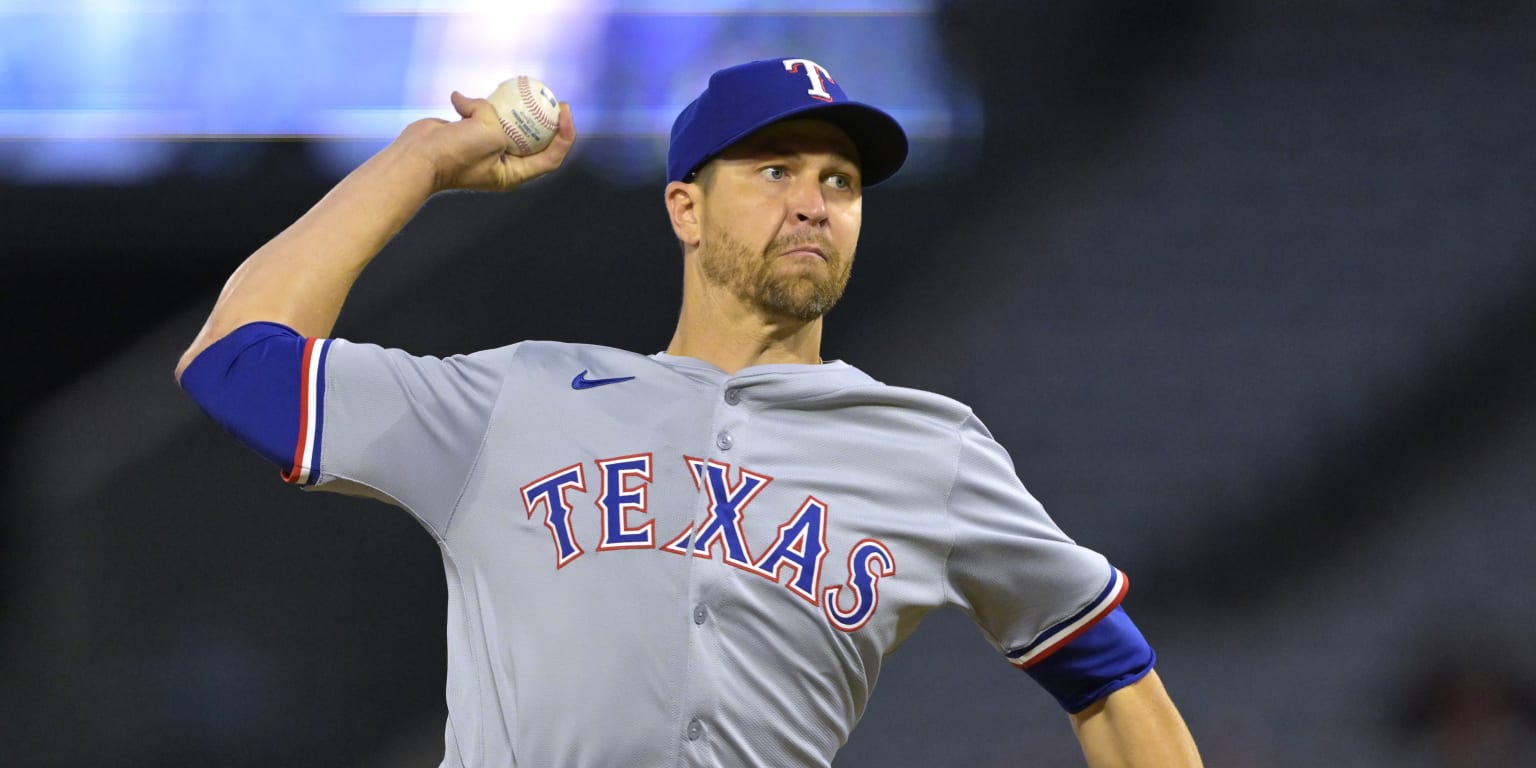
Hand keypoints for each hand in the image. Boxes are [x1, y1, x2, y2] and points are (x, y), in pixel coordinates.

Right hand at [398, 91, 576, 193]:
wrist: (418, 157)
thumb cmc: (455, 153)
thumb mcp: (489, 133)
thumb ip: (493, 115)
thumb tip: (469, 103)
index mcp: (513, 174)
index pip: (550, 157)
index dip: (564, 136)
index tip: (565, 112)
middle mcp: (502, 163)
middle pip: (533, 140)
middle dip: (545, 119)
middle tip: (552, 98)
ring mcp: (485, 148)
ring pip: (506, 124)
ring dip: (509, 107)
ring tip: (520, 89)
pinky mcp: (467, 135)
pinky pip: (480, 115)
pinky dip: (473, 103)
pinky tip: (462, 98)